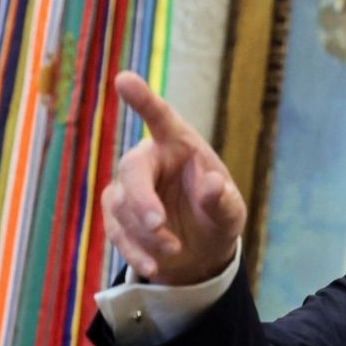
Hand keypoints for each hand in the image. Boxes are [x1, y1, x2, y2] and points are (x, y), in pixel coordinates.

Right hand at [102, 71, 245, 285]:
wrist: (201, 251)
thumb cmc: (217, 217)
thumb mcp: (230, 213)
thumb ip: (222, 200)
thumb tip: (213, 182)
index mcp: (179, 144)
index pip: (160, 118)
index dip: (143, 100)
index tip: (124, 79)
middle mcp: (149, 159)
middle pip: (132, 170)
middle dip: (142, 200)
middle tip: (158, 224)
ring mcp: (128, 186)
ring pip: (122, 205)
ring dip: (146, 233)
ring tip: (174, 251)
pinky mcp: (116, 213)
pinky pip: (115, 229)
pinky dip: (134, 250)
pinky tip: (152, 266)